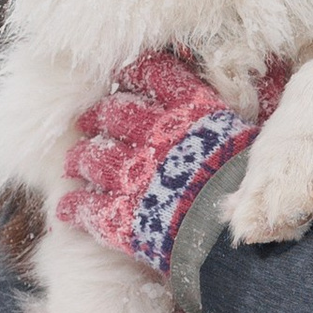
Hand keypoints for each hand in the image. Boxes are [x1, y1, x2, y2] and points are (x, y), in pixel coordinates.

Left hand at [57, 48, 283, 275]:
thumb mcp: (242, 142)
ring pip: (91, 157)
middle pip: (114, 113)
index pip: (155, 76)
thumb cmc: (246, 188)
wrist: (235, 238)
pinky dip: (73, 206)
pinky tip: (66, 208)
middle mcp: (154, 138)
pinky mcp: (119, 215)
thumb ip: (220, 124)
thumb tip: (228, 107)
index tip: (125, 76)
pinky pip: (85, 207)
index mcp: (188, 115)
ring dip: (79, 159)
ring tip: (73, 162)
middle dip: (98, 116)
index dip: (135, 74)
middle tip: (89, 120)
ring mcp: (132, 175)